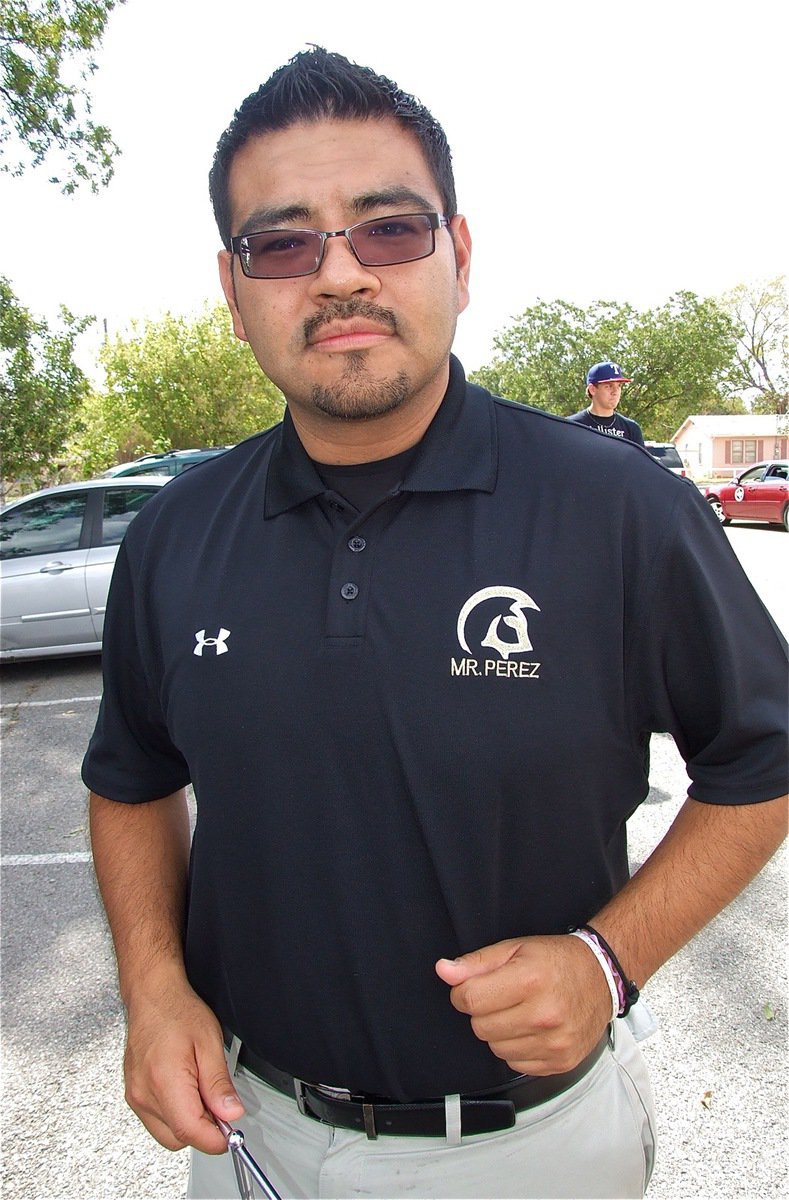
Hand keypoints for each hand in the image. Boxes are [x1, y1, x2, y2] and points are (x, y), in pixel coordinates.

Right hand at [123, 973, 244, 1151]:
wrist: (152, 997)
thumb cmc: (177, 1011)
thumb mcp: (210, 1043)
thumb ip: (220, 1083)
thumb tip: (231, 1113)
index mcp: (164, 1081)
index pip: (190, 1131)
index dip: (216, 1138)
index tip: (231, 1133)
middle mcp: (144, 1094)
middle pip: (178, 1139)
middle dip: (203, 1130)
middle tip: (220, 1104)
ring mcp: (135, 1096)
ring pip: (166, 1133)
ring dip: (188, 1122)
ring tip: (200, 1089)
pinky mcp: (133, 1095)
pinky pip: (156, 1120)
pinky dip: (175, 1113)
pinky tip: (186, 1090)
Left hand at [435, 935, 611, 1074]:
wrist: (602, 977)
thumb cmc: (557, 960)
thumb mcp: (515, 948)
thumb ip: (476, 963)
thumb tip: (444, 970)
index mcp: (530, 980)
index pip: (470, 999)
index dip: (463, 992)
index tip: (474, 987)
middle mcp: (544, 1014)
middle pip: (480, 1027)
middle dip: (483, 1011)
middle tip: (503, 997)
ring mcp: (554, 1042)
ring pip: (495, 1048)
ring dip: (500, 1031)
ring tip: (520, 1011)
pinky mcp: (560, 1062)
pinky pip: (515, 1064)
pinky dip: (516, 1048)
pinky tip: (532, 1029)